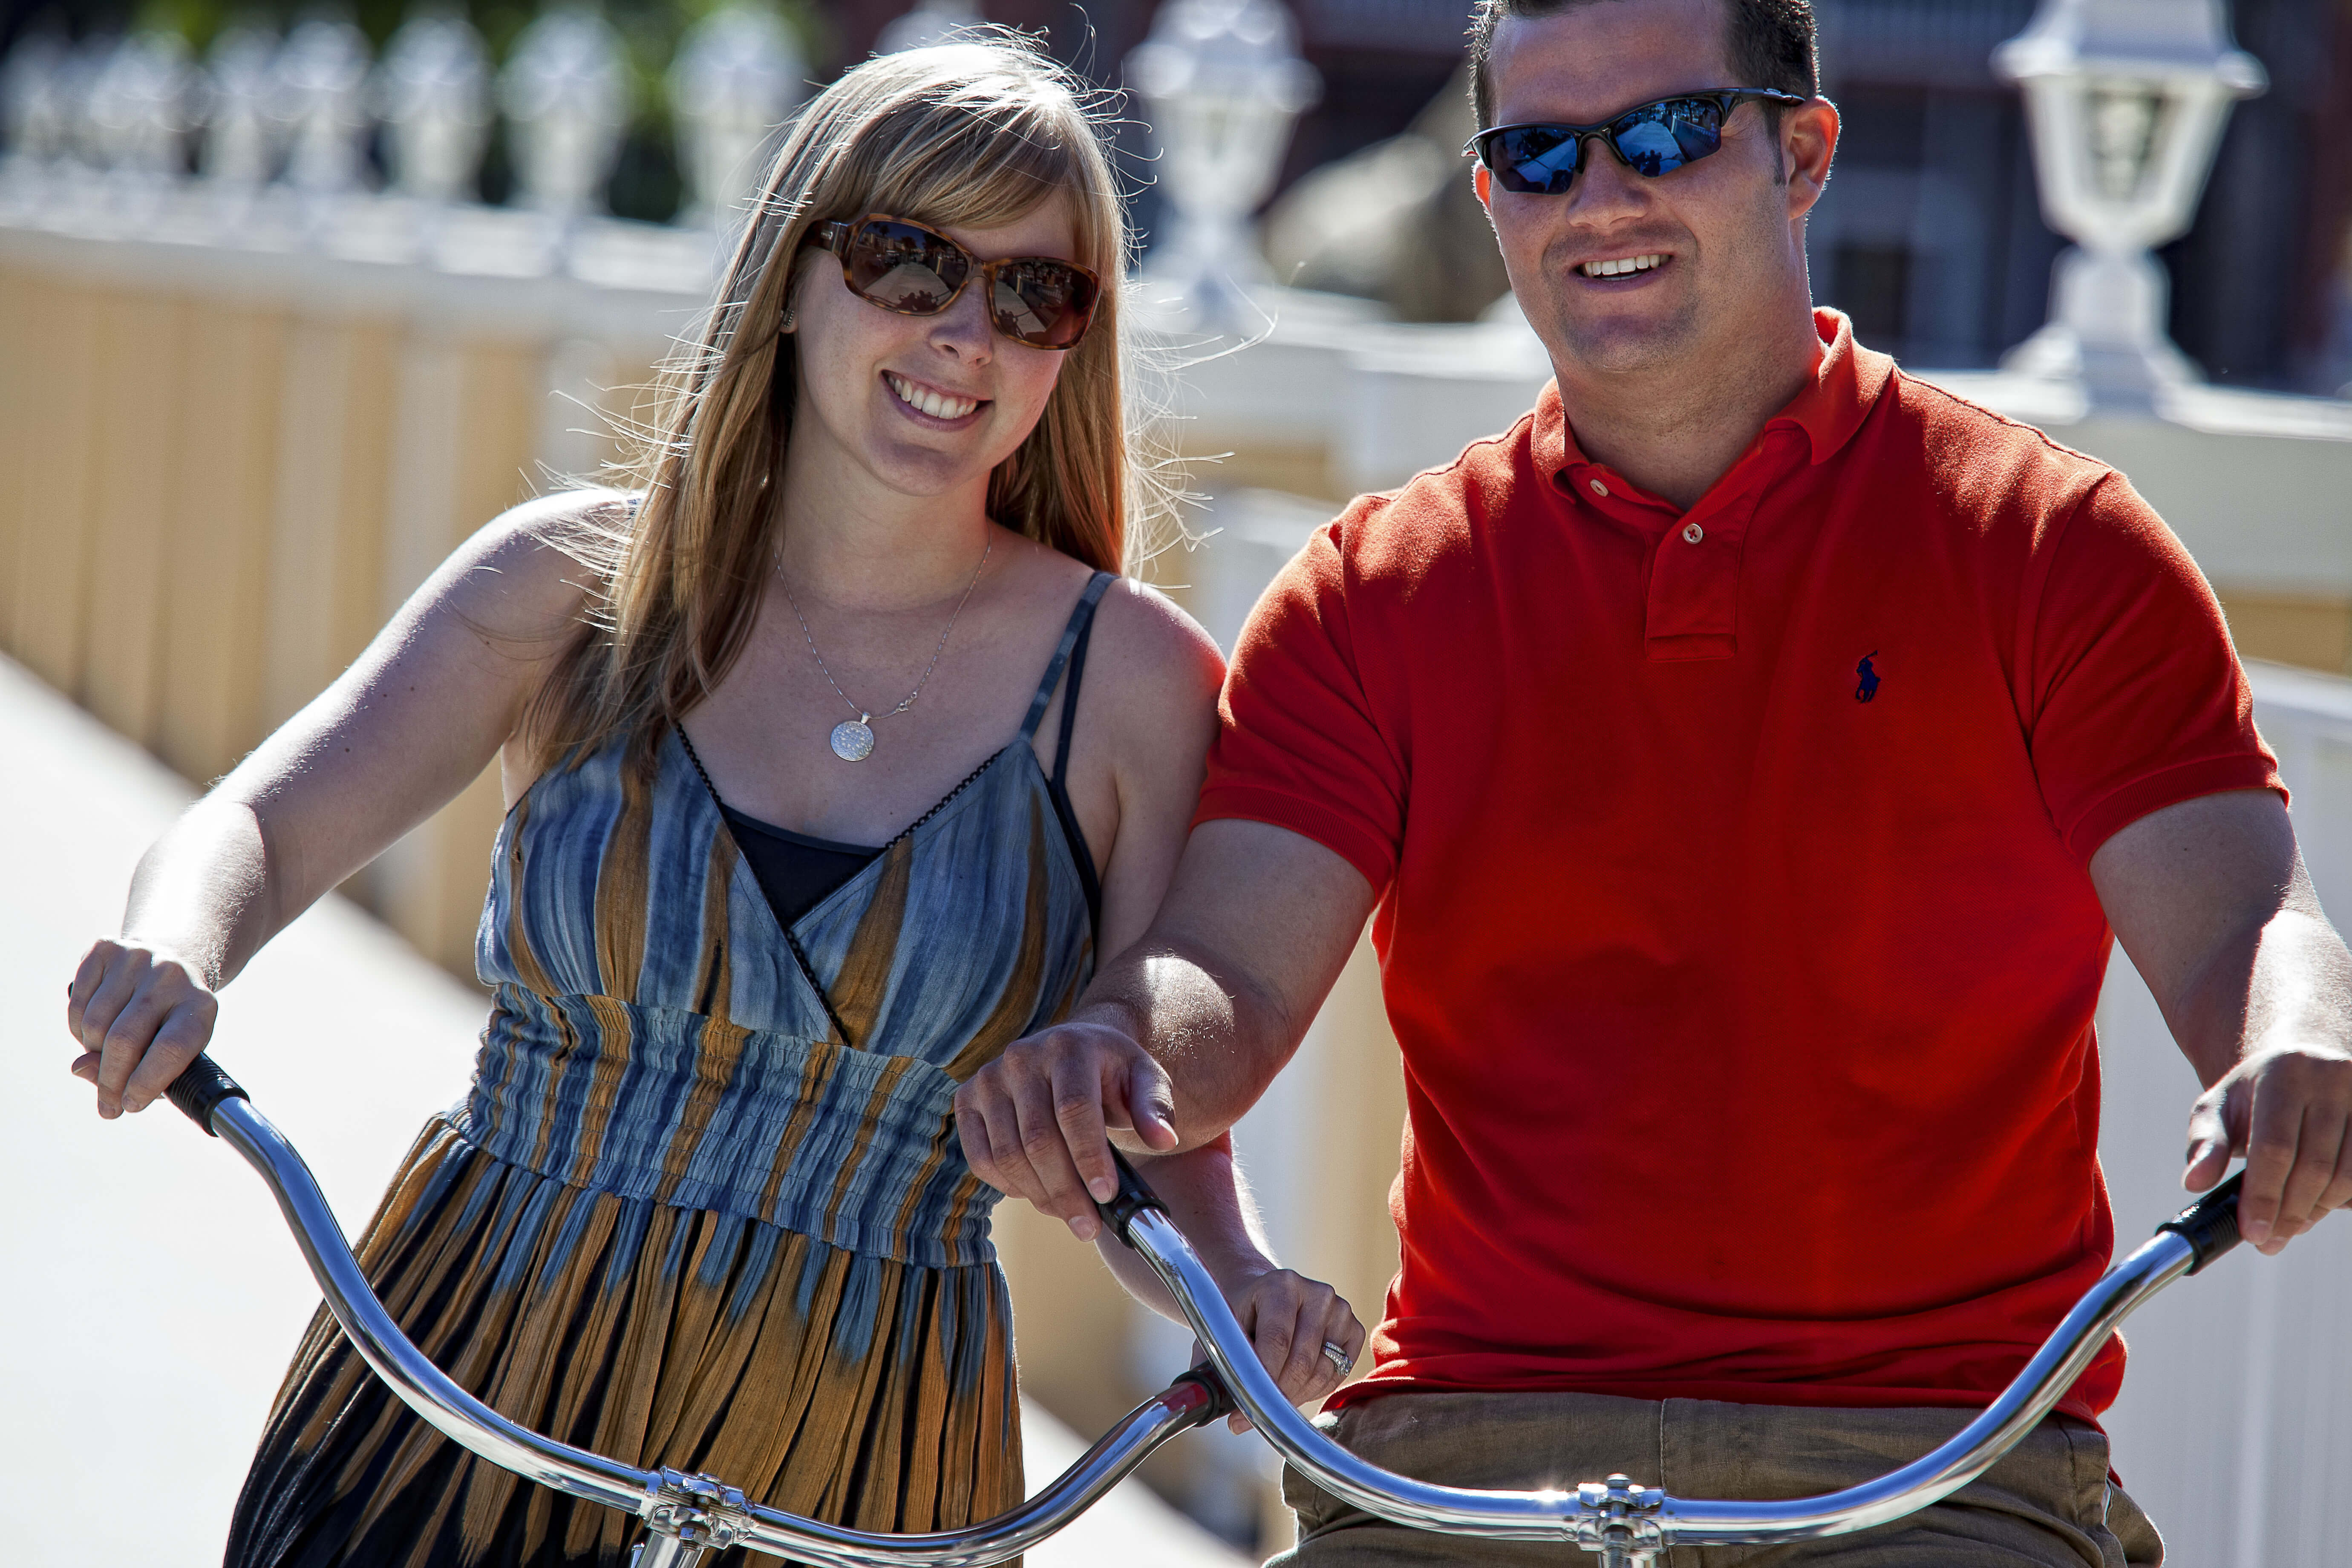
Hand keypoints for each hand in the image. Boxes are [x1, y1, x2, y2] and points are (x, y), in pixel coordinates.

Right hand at [66, 938, 217, 1119]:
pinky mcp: (106, 949)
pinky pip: (76, 1004)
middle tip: (109, 1104)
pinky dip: (78, 1028)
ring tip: (108, 1055)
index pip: (172, 1049)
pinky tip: (96, 1029)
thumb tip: (80, 1068)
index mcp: (201, 1005)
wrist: (174, 960)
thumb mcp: (175, 1049)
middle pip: (125, 1040)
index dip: (146, 1083)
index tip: (129, 1105)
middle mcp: (171, 977)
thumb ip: (137, 1071)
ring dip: (92, 1052)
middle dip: (111, 1081)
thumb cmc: (172, 1020)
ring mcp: (138, 958)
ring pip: (94, 1025)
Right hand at [955, 1018, 1179, 1240]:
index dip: (1089, 1158)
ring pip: (1007, 1154)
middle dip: (1066, 1191)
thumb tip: (1163, 1139)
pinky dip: (1008, 1186)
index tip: (1106, 1196)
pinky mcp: (967, 1099)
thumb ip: (1156, 1108)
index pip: (1074, 1109)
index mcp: (1069, 1046)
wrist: (1072, 1050)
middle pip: (1039, 1139)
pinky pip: (981, 1158)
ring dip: (1040, 1196)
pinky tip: (1037, 1194)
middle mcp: (1022, 1056)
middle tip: (1088, 1227)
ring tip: (1070, 1214)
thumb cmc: (1112, 1073)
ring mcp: (989, 1077)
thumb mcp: (1145, 1080)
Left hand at [1207, 1265, 1364, 1432]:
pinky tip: (1294, 1382)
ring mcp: (1340, 1309)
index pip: (1277, 1340)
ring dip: (1294, 1395)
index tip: (1243, 1407)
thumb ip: (1213, 1365)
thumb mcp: (1219, 1331)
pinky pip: (1337, 1375)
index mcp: (1281, 1285)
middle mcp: (1316, 1293)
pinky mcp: (1354, 1328)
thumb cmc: (1238, 1317)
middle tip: (1253, 1413)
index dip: (1261, 1379)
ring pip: (1322, 1373)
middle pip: (1302, 1362)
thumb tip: (1209, 1407)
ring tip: (1271, 1395)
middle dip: (1276, 1395)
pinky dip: (1315, 1389)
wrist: (1263, 1296)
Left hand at [2183, 1043, 2351, 1252]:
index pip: (2274, 1147)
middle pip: (2313, 1167)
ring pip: (2346, 1176)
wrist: (2303, 1060)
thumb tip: (2194, 1182)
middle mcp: (2330, 1079)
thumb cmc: (2254, 1094)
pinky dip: (2341, 1198)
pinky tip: (2318, 1203)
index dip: (2263, 1196)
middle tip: (2268, 1241)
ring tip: (2290, 1226)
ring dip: (2317, 1211)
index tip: (2252, 1233)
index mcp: (2282, 1074)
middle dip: (2289, 1213)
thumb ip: (2205, 1143)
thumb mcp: (2219, 1107)